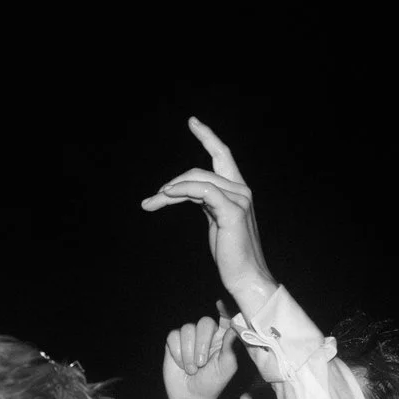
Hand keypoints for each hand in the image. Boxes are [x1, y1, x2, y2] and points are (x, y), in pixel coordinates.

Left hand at [140, 117, 271, 301]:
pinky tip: (166, 196)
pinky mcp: (232, 211)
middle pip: (201, 170)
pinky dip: (181, 191)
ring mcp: (239, 199)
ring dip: (171, 190)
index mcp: (238, 190)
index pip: (222, 155)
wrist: (246, 277)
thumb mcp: (215, 221)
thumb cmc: (230, 253)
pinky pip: (201, 191)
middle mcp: (241, 190)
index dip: (208, 136)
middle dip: (173, 183)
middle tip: (152, 199)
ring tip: (153, 202)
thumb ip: (205, 202)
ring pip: (198, 179)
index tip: (192, 122)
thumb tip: (182, 191)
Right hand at [161, 316, 238, 398]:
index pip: (225, 318)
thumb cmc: (212, 383)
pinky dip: (177, 352)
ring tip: (192, 369)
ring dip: (188, 353)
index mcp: (223, 338)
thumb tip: (235, 328)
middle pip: (204, 322)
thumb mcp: (226, 367)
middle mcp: (206, 335)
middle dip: (201, 344)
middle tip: (201, 364)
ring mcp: (189, 337)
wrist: (190, 397)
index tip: (220, 304)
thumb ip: (231, 347)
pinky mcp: (174, 342)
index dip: (224, 309)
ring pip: (187, 329)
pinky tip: (180, 364)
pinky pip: (173, 336)